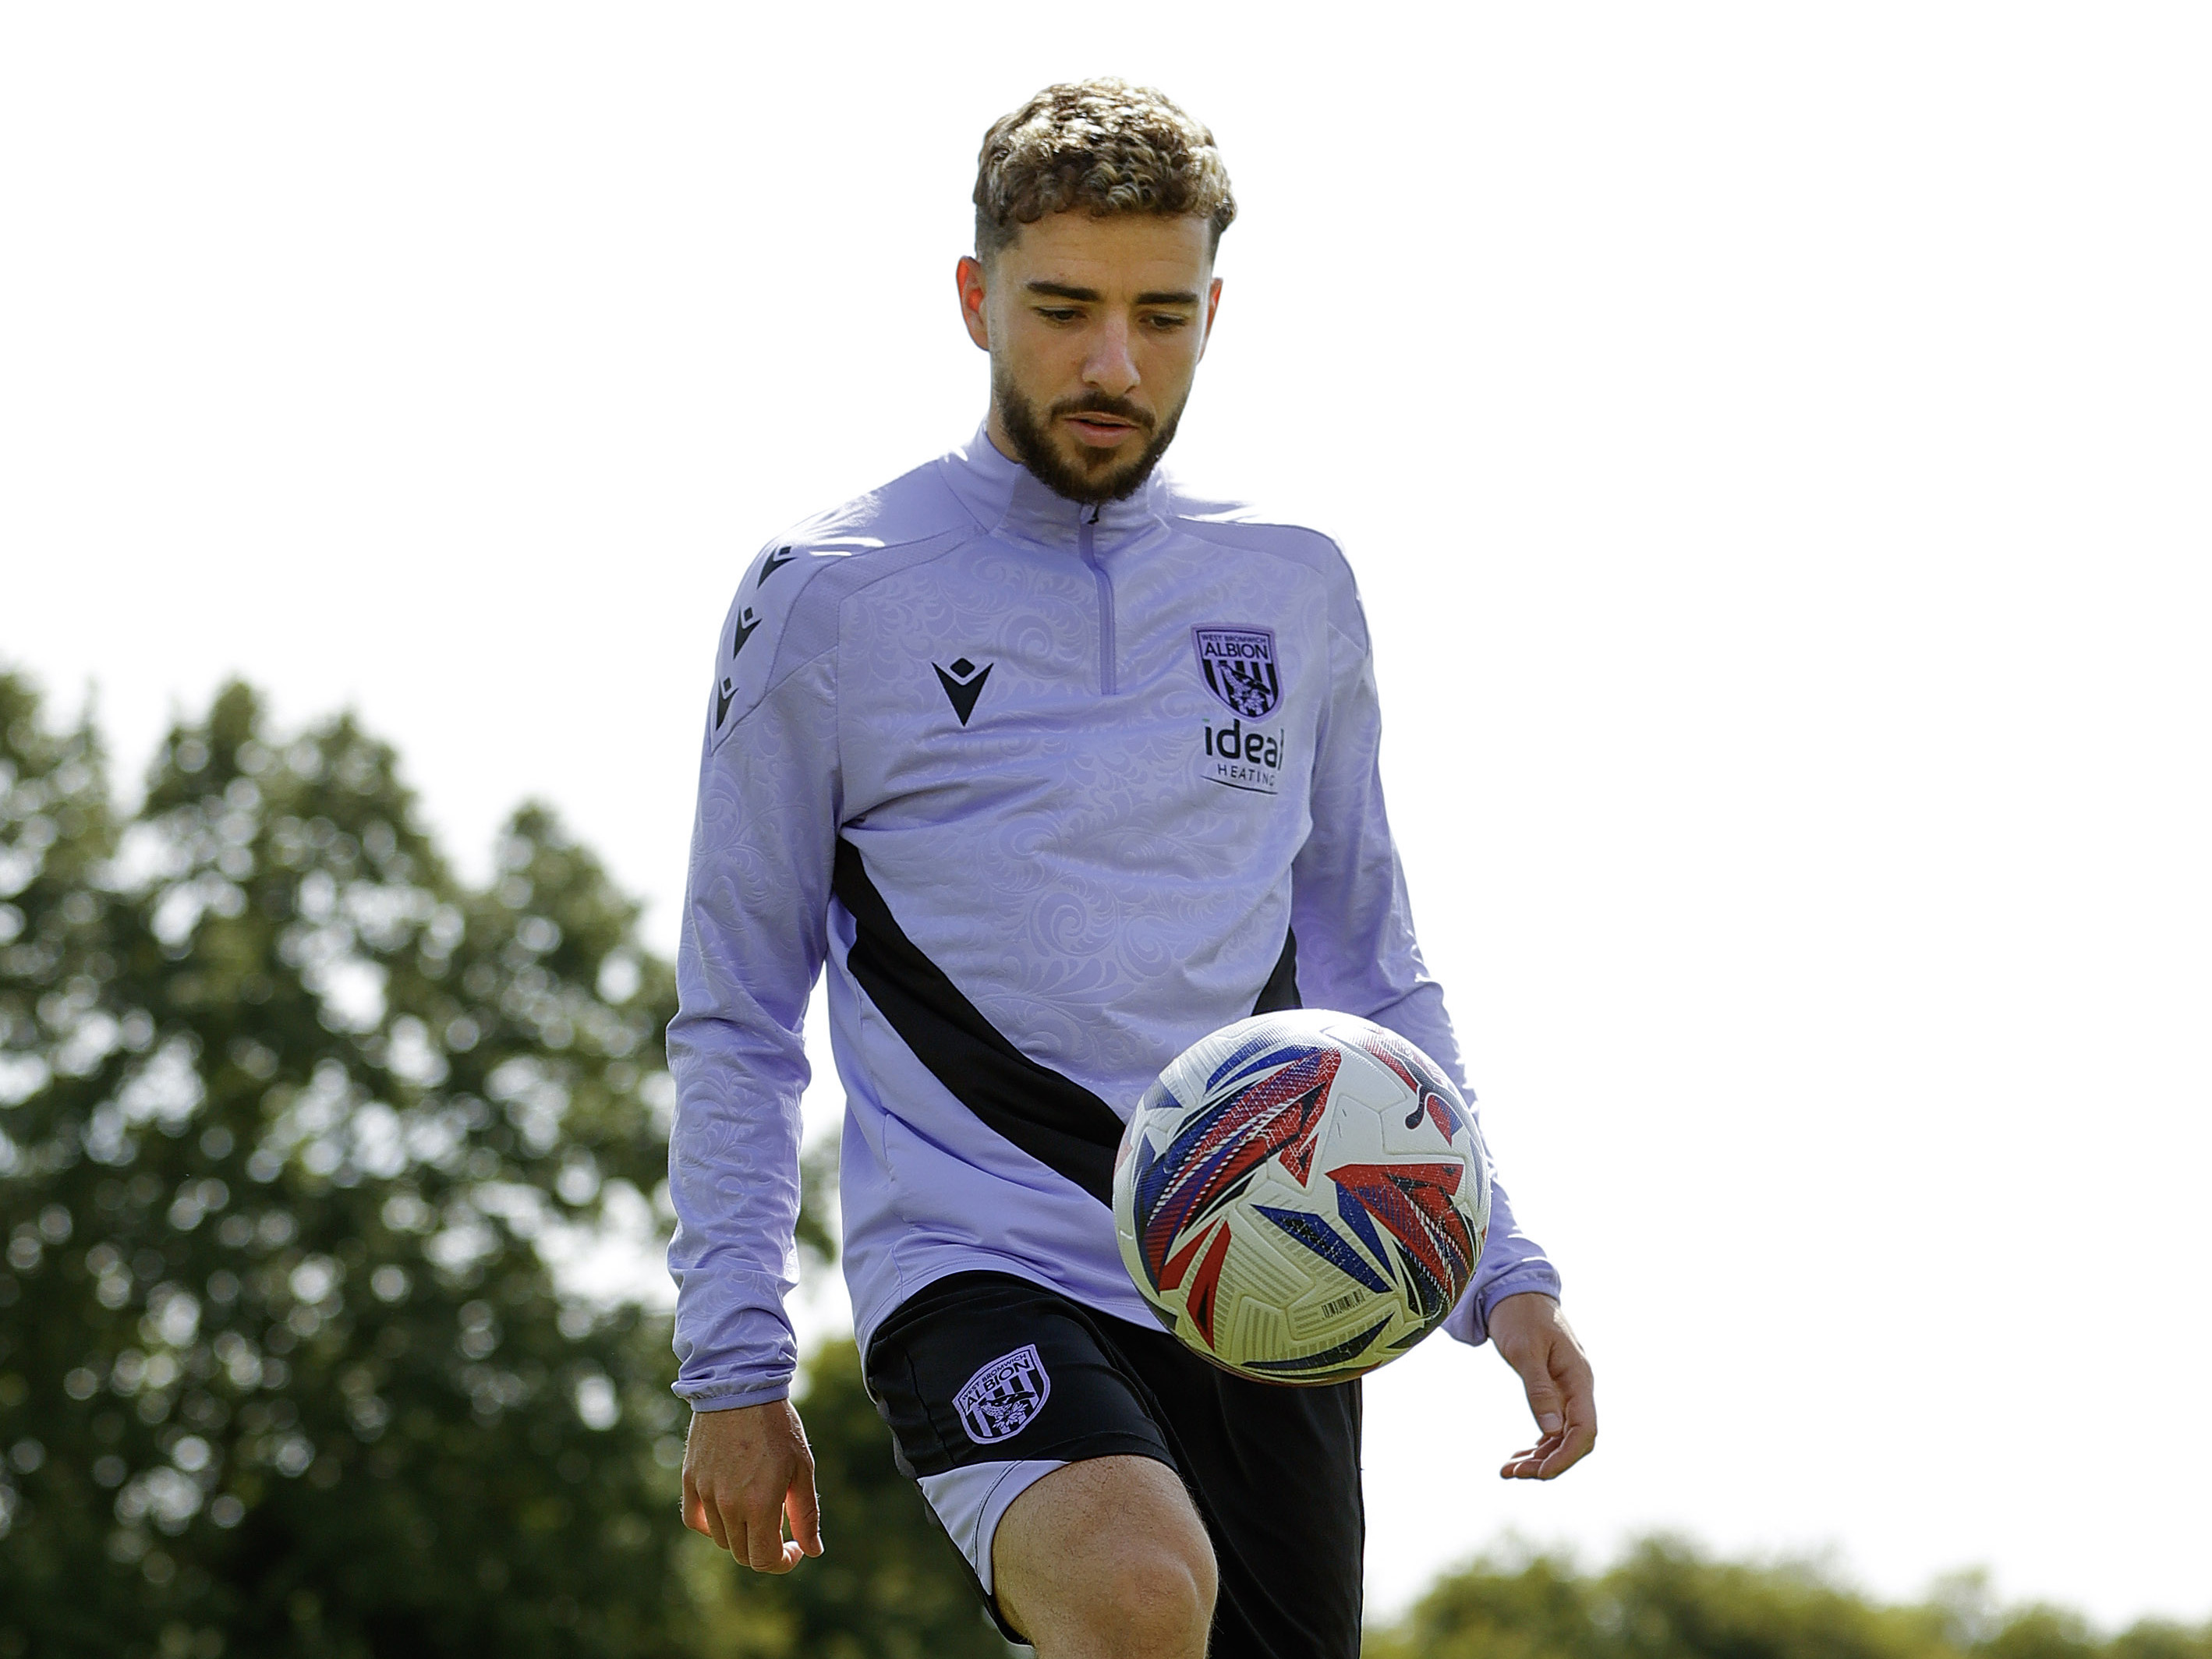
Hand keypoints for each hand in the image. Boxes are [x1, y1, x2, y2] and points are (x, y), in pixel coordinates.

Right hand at [681, 1398, 823, 1572]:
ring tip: (759, 1506)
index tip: (795, 1549)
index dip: (783, 1562)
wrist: (741, 1386)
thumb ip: (806, 1513)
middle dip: (765, 1550)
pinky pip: (695, 1519)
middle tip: (781, 1530)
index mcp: (760, 1504)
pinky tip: (728, 1510)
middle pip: (743, 1554)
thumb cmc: (777, 1425)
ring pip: (722, 1538)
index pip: (764, 1559)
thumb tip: (813, 1550)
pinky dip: (711, 1524)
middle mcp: (728, 1504)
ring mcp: (706, 1493)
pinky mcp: (690, 1480)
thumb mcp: (802, 1467)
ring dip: (742, 1535)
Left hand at [1488, 1292, 1596, 1479]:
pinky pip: (1552, 1428)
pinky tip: (1516, 1458)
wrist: (1516, 1291)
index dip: (1566, 1457)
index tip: (1539, 1473)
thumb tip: (1553, 1432)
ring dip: (1539, 1458)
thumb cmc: (1520, 1316)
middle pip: (1574, 1440)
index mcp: (1578, 1379)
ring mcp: (1567, 1392)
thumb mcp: (1525, 1351)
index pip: (1584, 1430)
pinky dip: (1536, 1445)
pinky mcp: (1553, 1392)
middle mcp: (1577, 1389)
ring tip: (1507, 1471)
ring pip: (1561, 1438)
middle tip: (1512, 1474)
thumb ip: (1539, 1389)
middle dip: (1548, 1462)